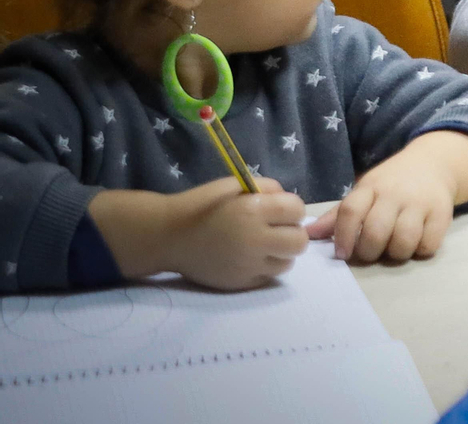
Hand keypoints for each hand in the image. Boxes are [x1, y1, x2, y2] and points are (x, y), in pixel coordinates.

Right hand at [165, 178, 308, 290]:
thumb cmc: (201, 205)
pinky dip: (265, 267)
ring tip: (263, 244)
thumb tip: (288, 201)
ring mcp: (247, 265)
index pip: (297, 210)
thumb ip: (267, 188)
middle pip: (299, 242)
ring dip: (281, 252)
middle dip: (292, 232)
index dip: (291, 208)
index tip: (279, 209)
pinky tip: (250, 257)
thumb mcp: (234, 185)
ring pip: (288, 262)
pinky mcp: (240, 283)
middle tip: (277, 229)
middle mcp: (254, 240)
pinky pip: (268, 276)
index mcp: (252, 210)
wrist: (168, 236)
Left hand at [306, 132, 467, 261]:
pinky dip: (420, 250)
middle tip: (370, 253)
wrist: (434, 163)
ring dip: (395, 253)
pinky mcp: (442, 213)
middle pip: (375, 231)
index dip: (343, 237)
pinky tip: (416, 243)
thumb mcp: (365, 191)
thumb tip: (308, 236)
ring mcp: (420, 203)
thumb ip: (339, 216)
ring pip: (403, 241)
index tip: (342, 254)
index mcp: (371, 187)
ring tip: (394, 248)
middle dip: (369, 251)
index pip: (350, 211)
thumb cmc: (391, 183)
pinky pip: (428, 244)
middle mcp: (395, 193)